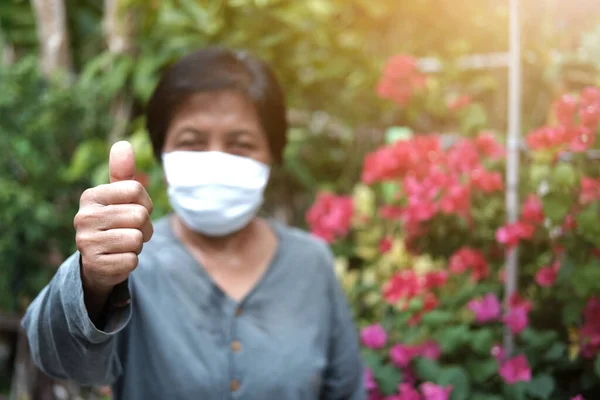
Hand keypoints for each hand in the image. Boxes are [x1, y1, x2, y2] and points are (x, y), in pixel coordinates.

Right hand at [74, 141, 153, 298]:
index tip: (134, 209)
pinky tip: (117, 259)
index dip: (145, 202)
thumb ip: (122, 172)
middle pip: (140, 215)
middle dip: (144, 226)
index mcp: (91, 196)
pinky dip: (131, 261)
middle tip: (129, 231)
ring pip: (137, 239)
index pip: (136, 189)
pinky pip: (132, 260)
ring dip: (138, 245)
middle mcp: (83, 217)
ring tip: (123, 244)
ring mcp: (86, 243)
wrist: (98, 262)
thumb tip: (123, 144)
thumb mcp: (118, 196)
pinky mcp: (95, 266)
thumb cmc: (114, 222)